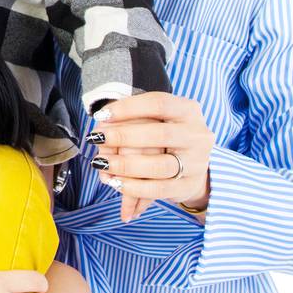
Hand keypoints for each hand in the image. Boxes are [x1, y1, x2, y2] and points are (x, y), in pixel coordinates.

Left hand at [89, 93, 213, 222]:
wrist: (191, 163)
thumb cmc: (164, 135)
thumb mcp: (156, 119)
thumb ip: (133, 119)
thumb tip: (102, 122)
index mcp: (188, 110)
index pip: (158, 103)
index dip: (128, 108)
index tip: (101, 115)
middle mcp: (197, 135)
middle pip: (160, 134)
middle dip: (123, 136)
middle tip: (96, 138)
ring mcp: (197, 162)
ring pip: (160, 165)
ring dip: (126, 165)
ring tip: (102, 163)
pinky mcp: (190, 185)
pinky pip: (160, 189)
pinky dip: (135, 187)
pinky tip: (116, 182)